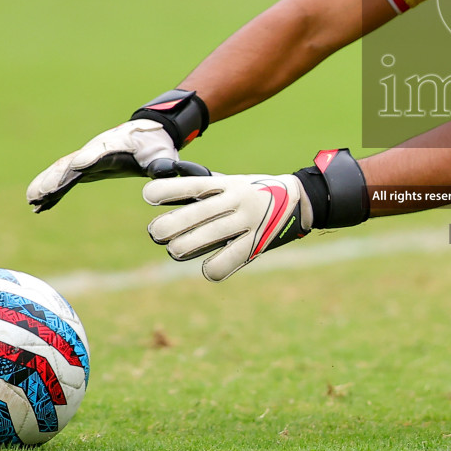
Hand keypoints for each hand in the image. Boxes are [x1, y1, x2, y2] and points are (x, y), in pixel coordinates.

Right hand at [27, 120, 206, 212]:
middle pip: (72, 164)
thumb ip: (163, 163)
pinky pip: (64, 180)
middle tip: (40, 193)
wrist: (147, 134)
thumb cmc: (156, 145)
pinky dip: (51, 192)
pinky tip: (38, 206)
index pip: (99, 152)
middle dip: (56, 178)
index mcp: (115, 145)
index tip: (77, 166)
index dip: (88, 158)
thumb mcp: (162, 154)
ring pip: (62, 172)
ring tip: (32, 201)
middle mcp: (95, 151)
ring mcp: (86, 159)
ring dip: (46, 185)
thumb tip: (168, 171)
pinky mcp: (84, 169)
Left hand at [144, 172, 311, 280]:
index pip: (193, 184)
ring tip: (175, 251)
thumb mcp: (232, 182)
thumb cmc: (255, 192)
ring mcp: (248, 222)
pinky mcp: (257, 244)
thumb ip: (205, 191)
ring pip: (209, 237)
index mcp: (227, 183)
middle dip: (170, 225)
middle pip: (196, 213)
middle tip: (156, 233)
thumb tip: (165, 198)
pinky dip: (213, 268)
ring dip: (185, 246)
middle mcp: (237, 200)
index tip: (148, 197)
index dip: (169, 190)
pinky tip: (208, 267)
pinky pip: (229, 261)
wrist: (301, 199)